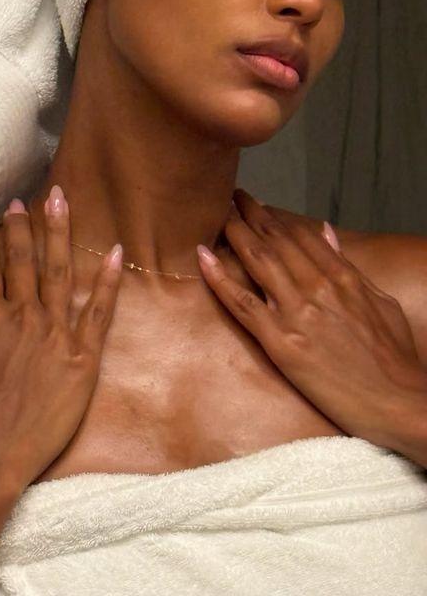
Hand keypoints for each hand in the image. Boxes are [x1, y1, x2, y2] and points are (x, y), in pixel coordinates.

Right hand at [0, 189, 122, 492]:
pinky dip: (106, 280)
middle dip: (23, 227)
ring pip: (59, 272)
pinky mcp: (82, 359)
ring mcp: (54, 335)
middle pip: (24, 261)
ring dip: (59, 233)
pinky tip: (112, 251)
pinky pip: (98, 311)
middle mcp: (22, 316)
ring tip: (60, 201)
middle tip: (25, 200)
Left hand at [195, 187, 426, 445]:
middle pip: (275, 240)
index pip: (300, 235)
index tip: (257, 204)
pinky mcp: (280, 342)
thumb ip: (349, 266)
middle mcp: (317, 288)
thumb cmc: (394, 360)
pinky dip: (219, 277)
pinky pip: (241, 303)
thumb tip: (326, 232)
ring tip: (216, 214)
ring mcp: (297, 313)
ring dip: (233, 233)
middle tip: (231, 197)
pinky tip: (202, 256)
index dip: (274, 217)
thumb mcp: (381, 303)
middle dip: (250, 214)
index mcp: (343, 277)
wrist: (398, 404)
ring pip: (256, 260)